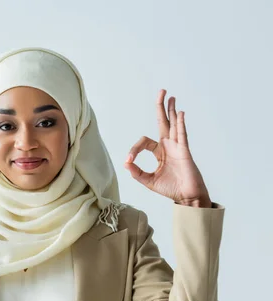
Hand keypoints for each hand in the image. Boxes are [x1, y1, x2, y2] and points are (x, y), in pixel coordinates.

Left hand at [123, 89, 211, 206]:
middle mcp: (168, 146)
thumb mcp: (148, 181)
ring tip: (170, 96)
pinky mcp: (185, 151)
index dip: (134, 149)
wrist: (186, 197)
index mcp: (159, 152)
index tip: (129, 161)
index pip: (144, 142)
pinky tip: (179, 113)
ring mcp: (177, 147)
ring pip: (173, 125)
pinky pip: (182, 135)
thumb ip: (136, 173)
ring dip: (171, 110)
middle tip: (161, 91)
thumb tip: (125, 163)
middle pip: (163, 122)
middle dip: (161, 107)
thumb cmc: (170, 188)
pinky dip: (180, 124)